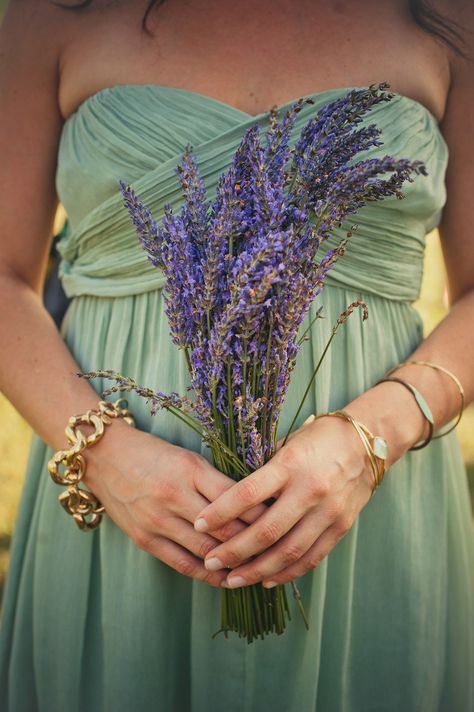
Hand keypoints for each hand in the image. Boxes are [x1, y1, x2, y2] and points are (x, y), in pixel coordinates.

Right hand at [84, 418, 265, 586]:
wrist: (104, 457)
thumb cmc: (153, 453)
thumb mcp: (189, 458)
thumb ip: (217, 481)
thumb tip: (256, 505)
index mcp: (191, 469)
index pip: (237, 498)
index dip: (263, 514)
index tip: (283, 521)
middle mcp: (175, 496)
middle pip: (226, 527)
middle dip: (256, 542)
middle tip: (280, 550)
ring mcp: (158, 520)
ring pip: (207, 549)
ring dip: (236, 562)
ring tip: (259, 568)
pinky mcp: (145, 539)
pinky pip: (183, 563)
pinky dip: (208, 573)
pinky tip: (226, 577)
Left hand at [193, 414, 375, 587]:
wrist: (367, 442)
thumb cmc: (318, 438)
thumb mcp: (286, 443)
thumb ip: (261, 470)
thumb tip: (227, 495)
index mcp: (290, 464)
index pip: (248, 493)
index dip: (220, 512)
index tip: (198, 524)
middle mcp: (309, 490)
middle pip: (267, 530)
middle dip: (234, 551)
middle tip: (210, 562)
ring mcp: (328, 511)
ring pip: (289, 551)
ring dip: (257, 570)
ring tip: (232, 579)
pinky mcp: (341, 527)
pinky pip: (311, 557)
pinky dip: (287, 572)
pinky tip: (266, 580)